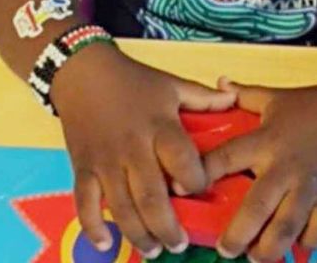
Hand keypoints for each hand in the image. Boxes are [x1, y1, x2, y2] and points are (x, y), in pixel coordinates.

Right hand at [51, 45, 236, 257]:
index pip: (183, 161)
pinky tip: (106, 245)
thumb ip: (202, 98)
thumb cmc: (132, 80)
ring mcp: (105, 161)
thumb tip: (234, 100)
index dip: (195, 181)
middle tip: (179, 245)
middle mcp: (133, 148)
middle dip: (167, 228)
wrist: (82, 72)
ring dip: (138, 235)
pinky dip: (93, 226)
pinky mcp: (82, 167)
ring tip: (153, 250)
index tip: (202, 192)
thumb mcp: (171, 84)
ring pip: (122, 207)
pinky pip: (85, 202)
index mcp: (159, 127)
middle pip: (152, 197)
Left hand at [202, 77, 316, 262]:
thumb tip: (219, 82)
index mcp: (264, 141)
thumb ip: (244, 95)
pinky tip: (297, 247)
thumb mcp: (274, 98)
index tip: (181, 192)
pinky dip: (309, 243)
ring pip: (287, 227)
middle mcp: (284, 168)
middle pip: (256, 208)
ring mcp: (309, 186)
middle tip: (224, 250)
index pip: (224, 159)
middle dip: (237, 235)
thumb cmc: (313, 105)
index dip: (199, 175)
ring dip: (269, 249)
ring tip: (256, 258)